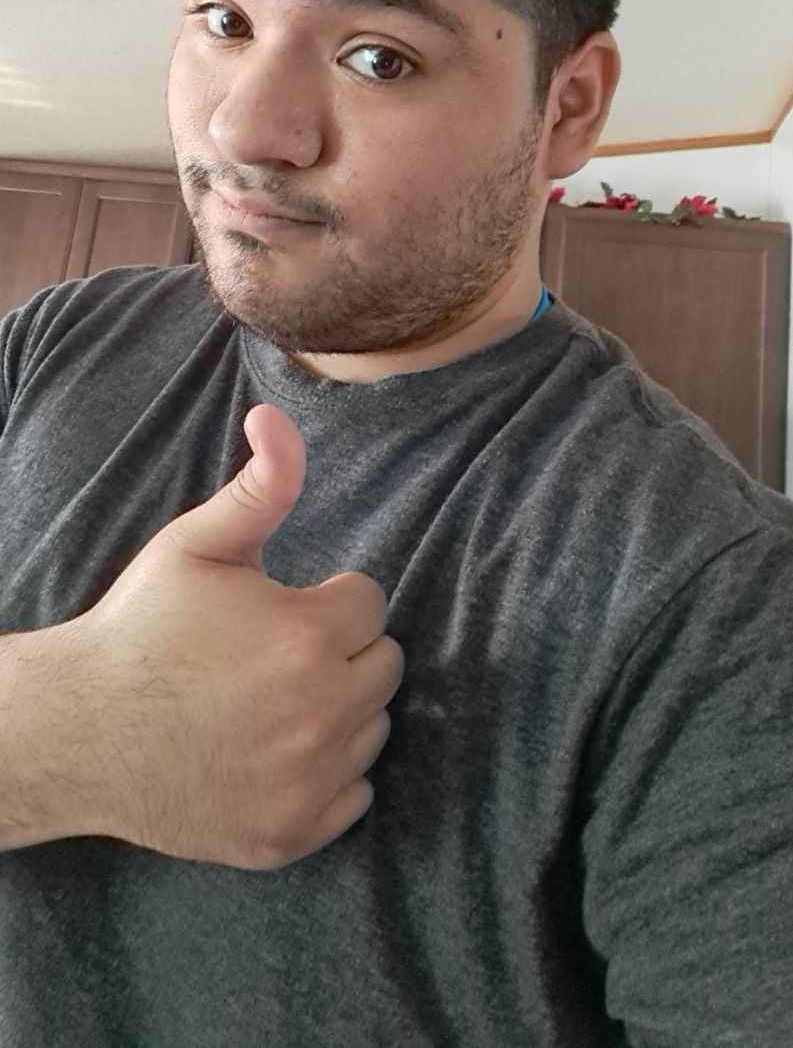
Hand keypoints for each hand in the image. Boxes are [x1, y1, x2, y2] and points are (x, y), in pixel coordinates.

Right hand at [72, 403, 404, 870]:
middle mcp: (324, 711)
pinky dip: (327, 775)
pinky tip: (273, 751)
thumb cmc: (141, 628)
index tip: (278, 610)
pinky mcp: (294, 832)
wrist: (80, 731)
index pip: (370, 603)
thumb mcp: (196, 543)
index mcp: (310, 636)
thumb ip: (260, 484)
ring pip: (374, 729)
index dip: (324, 600)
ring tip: (270, 700)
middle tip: (273, 654)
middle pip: (384, 666)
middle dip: (340, 651)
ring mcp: (311, 780)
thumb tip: (276, 415)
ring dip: (339, 710)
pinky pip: (355, 795)